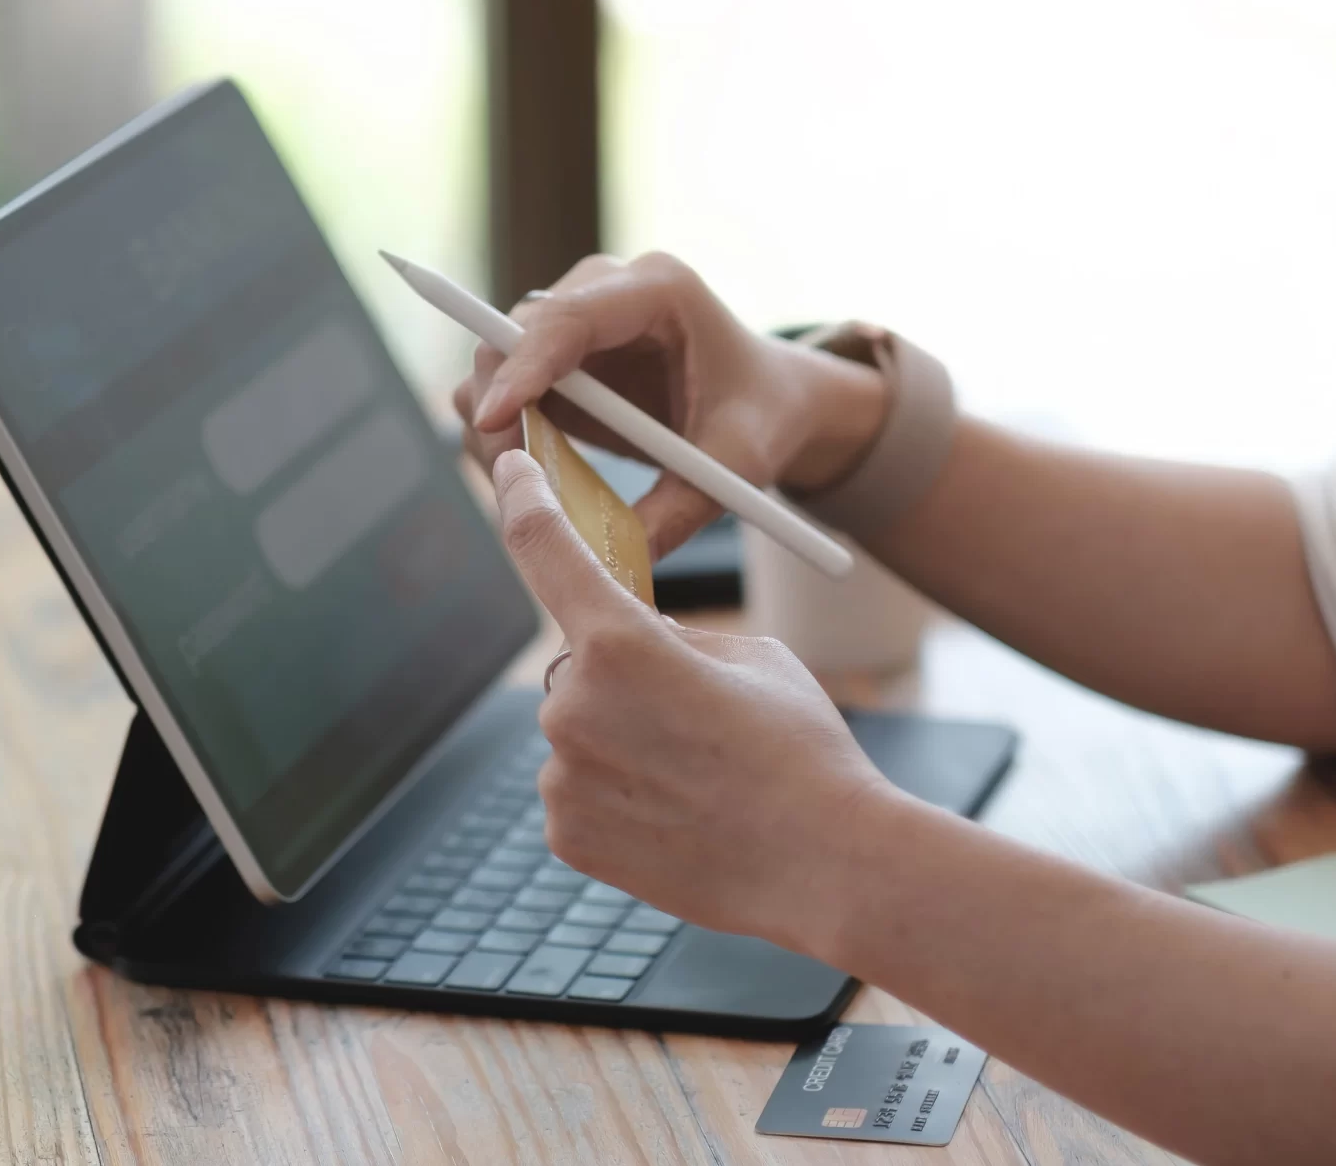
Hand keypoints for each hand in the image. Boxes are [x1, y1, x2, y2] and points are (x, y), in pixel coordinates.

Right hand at [451, 252, 887, 556]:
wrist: (773, 400)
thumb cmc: (765, 415)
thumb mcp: (739, 463)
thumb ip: (682, 507)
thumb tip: (615, 556)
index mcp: (659, 290)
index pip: (568, 317)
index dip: (523, 367)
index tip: (490, 422)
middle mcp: (605, 290)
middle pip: (514, 331)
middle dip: (500, 404)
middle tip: (512, 478)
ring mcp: (577, 319)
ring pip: (497, 361)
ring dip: (496, 423)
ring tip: (528, 484)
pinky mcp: (560, 356)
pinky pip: (506, 388)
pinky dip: (507, 433)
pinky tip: (538, 474)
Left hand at [490, 449, 900, 955]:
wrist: (826, 867)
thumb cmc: (802, 750)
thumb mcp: (749, 657)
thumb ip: (671, 635)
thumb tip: (630, 638)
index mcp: (619, 641)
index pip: (543, 545)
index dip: (521, 496)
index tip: (509, 468)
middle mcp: (572, 705)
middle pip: (578, 661)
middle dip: (623, 672)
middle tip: (694, 715)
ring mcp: (561, 775)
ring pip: (578, 730)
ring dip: (621, 737)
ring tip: (699, 776)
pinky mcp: (564, 832)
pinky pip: (578, 787)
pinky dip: (616, 792)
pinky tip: (676, 813)